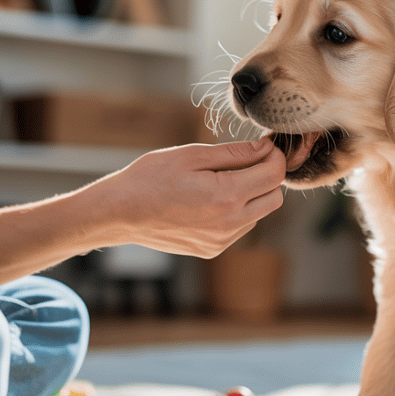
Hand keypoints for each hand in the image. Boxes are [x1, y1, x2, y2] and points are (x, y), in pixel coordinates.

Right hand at [94, 138, 285, 257]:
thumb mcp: (193, 155)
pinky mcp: (213, 250)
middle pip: (275, 197)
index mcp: (226, 196)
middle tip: (246, 161)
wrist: (119, 213)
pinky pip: (241, 227)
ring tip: (219, 182)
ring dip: (251, 195)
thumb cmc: (151, 177)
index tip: (265, 145)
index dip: (274, 156)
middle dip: (267, 177)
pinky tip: (210, 200)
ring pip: (260, 213)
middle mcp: (229, 224)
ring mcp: (222, 241)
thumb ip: (235, 153)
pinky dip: (236, 211)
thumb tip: (266, 147)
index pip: (274, 175)